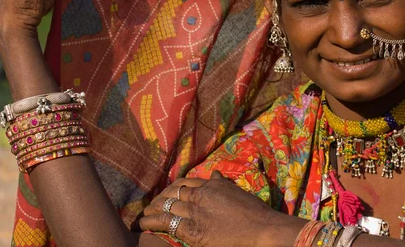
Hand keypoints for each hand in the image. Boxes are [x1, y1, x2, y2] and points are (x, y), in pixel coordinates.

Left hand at [138, 172, 305, 246]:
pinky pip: (166, 223)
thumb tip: (214, 174)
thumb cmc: (254, 213)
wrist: (262, 228)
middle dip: (159, 199)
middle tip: (151, 205)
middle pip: (172, 194)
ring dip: (152, 210)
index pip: (184, 183)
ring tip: (143, 215)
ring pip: (166, 207)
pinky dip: (152, 222)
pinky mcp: (193, 229)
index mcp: (211, 186)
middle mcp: (201, 195)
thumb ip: (222, 184)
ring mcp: (196, 212)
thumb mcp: (236, 192)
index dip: (172, 189)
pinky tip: (143, 224)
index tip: (166, 193)